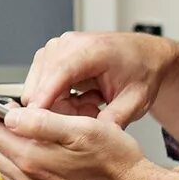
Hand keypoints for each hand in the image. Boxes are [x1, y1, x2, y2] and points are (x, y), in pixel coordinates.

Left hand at [0, 104, 149, 179]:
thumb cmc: (117, 164)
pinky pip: (20, 178)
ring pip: (5, 165)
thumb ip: (42, 123)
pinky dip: (17, 160)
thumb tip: (10, 116)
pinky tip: (34, 150)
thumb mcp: (83, 130)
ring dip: (2, 145)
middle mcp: (31, 179)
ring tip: (16, 127)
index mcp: (33, 158)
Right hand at [18, 29, 178, 126]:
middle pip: (42, 84)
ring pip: (37, 88)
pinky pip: (40, 87)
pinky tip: (81, 99)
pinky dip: (57, 100)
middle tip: (91, 115)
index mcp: (92, 49)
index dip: (45, 96)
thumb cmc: (141, 71)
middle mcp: (68, 44)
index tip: (35, 120)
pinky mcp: (50, 56)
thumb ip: (117, 118)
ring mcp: (56, 48)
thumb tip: (96, 136)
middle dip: (59, 110)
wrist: (143, 55)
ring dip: (58, 106)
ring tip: (90, 105)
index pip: (60, 72)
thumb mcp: (137, 100)